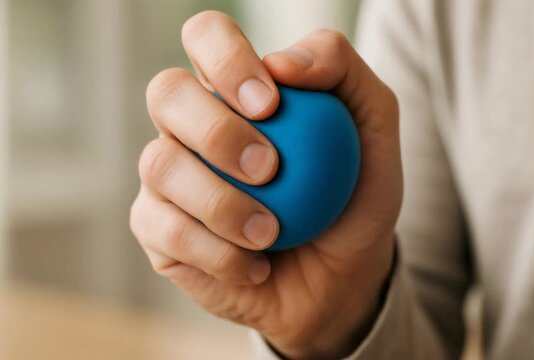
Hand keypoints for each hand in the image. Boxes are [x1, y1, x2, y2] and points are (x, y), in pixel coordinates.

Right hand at [130, 11, 401, 358]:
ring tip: (271, 233)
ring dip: (222, 204)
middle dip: (217, 131)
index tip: (271, 104)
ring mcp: (167, 176)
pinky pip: (165, 231)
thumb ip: (341, 69)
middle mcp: (191, 125)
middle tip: (270, 169)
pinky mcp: (156, 229)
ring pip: (160, 164)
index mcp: (235, 88)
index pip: (206, 36)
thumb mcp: (374, 125)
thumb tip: (282, 62)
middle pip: (166, 92)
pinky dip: (218, 253)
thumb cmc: (354, 195)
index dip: (227, 58)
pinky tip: (256, 267)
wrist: (341, 274)